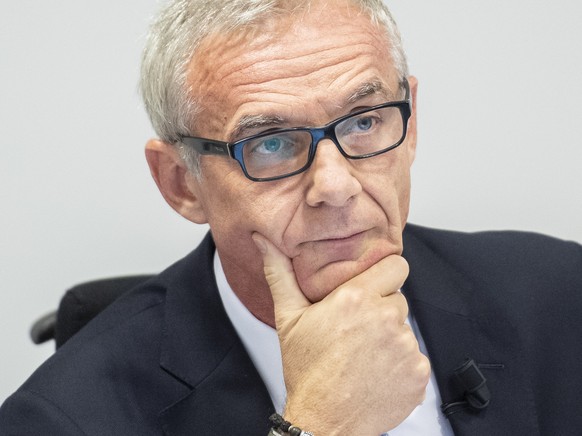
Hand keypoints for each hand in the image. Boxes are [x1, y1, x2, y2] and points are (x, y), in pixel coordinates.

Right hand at [253, 233, 429, 434]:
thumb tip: (264, 241)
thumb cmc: (305, 370)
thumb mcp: (288, 318)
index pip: (397, 266)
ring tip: (364, 355)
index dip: (385, 275)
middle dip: (382, 310)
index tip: (373, 288)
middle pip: (399, 299)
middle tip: (358, 330)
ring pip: (405, 330)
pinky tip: (376, 374)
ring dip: (390, 339)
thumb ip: (280, 274)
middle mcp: (385, 318)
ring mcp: (405, 347)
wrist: (323, 421)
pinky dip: (400, 366)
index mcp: (357, 298)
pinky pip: (415, 358)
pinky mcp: (417, 373)